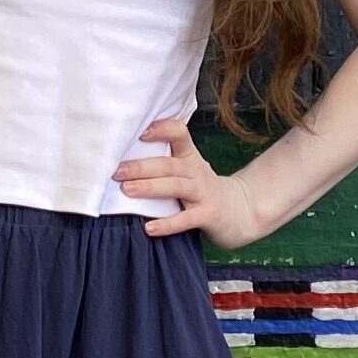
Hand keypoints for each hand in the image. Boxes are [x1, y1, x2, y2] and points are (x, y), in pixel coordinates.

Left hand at [114, 113, 265, 250]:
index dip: (161, 129)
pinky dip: (167, 224)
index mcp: (189, 156)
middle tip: (117, 171)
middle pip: (169, 164)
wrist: (240, 211)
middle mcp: (196, 171)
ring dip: (150, 187)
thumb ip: (164, 162)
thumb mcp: (189, 169)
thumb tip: (120, 160)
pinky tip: (149, 228)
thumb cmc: (202, 189)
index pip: (179, 133)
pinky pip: (186, 219)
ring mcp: (204, 193)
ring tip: (127, 189)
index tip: (139, 132)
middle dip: (142, 166)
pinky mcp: (208, 215)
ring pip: (176, 186)